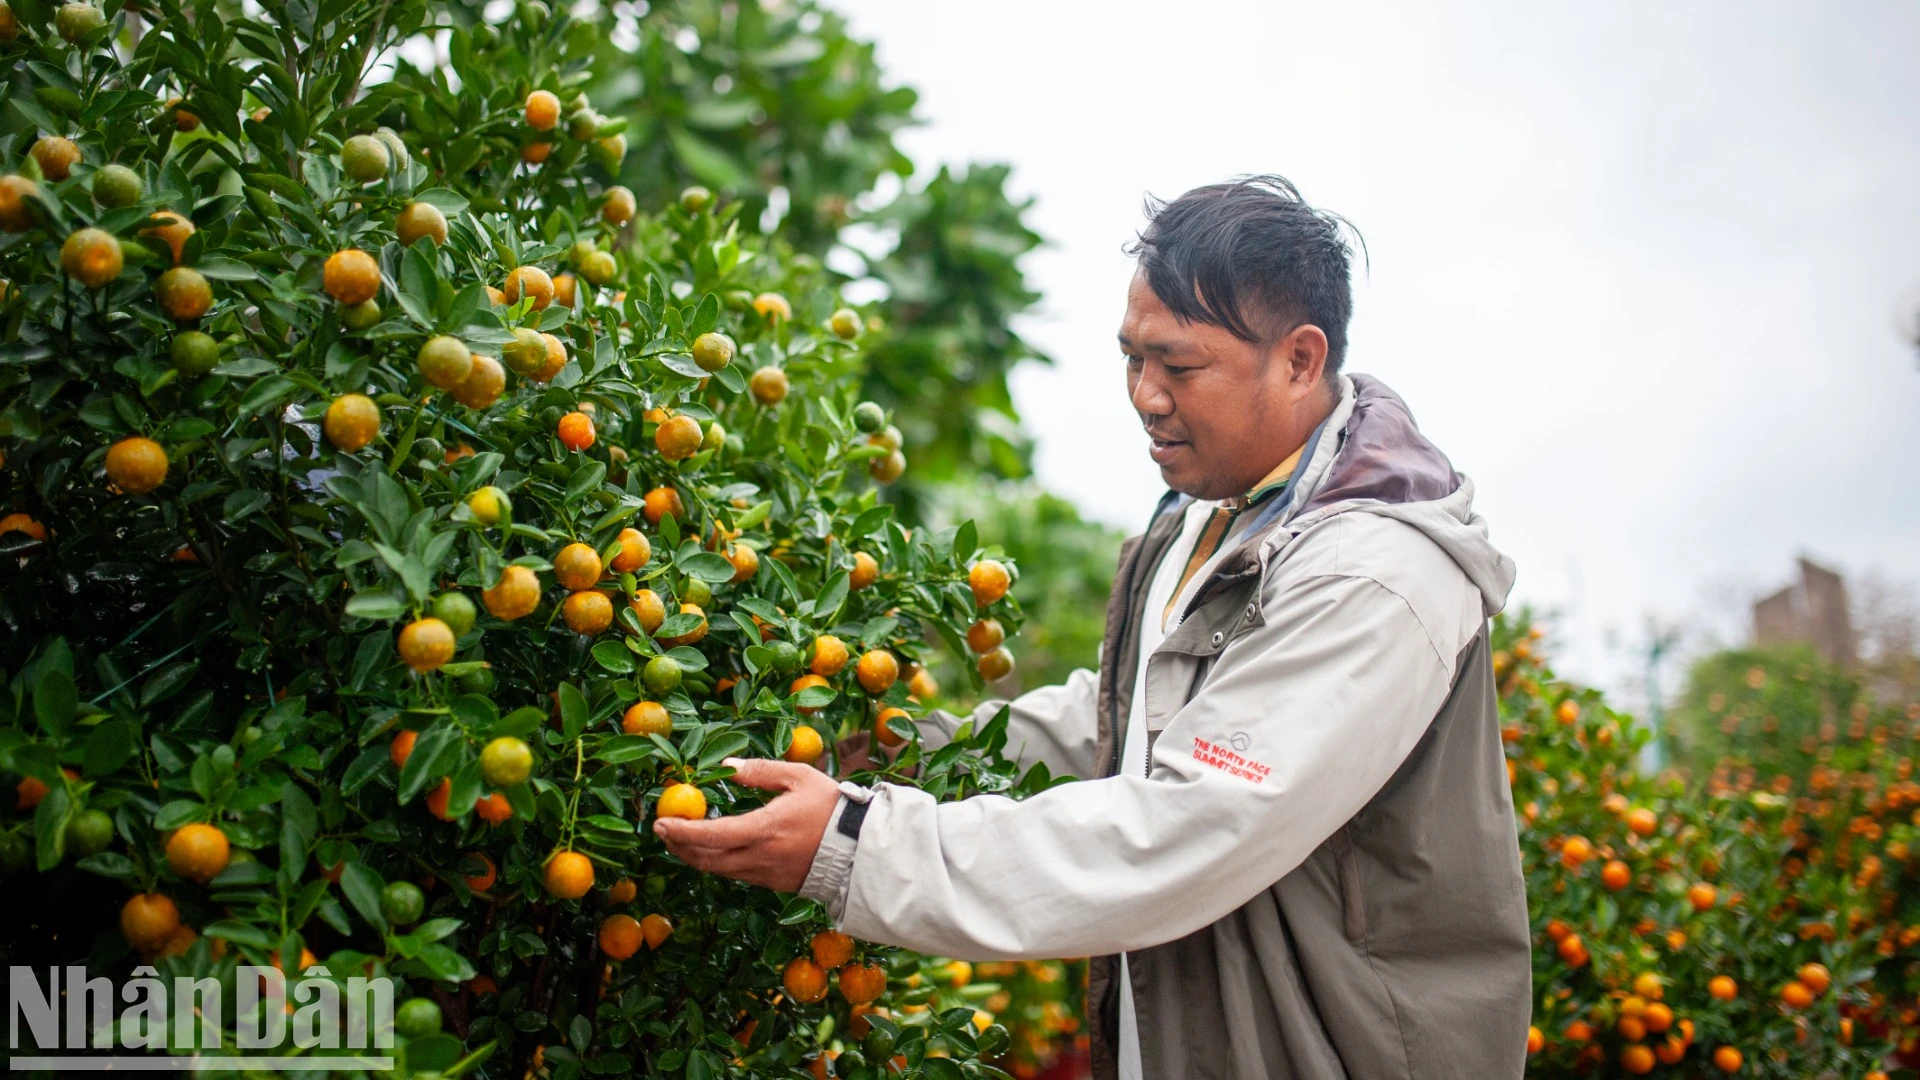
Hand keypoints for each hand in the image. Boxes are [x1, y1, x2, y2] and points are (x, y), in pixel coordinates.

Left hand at [653, 757, 841, 891]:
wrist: (860, 849)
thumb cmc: (832, 808)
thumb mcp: (798, 777)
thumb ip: (760, 771)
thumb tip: (727, 765)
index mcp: (764, 830)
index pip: (711, 836)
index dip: (681, 831)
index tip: (661, 822)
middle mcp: (759, 857)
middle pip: (705, 858)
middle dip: (678, 845)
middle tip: (663, 829)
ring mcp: (764, 874)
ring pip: (717, 870)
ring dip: (694, 856)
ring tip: (679, 839)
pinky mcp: (771, 883)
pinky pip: (735, 874)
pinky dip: (715, 862)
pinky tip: (711, 849)